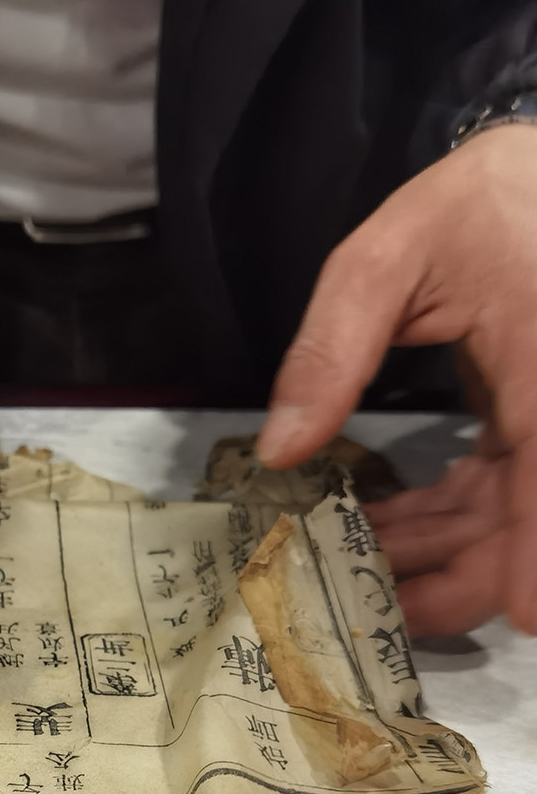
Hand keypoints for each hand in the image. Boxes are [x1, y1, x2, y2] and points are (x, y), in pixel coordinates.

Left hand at [256, 124, 536, 637]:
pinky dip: (445, 520)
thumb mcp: (382, 259)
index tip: (527, 613)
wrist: (530, 180)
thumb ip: (331, 350)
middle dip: (462, 576)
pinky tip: (379, 527)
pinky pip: (502, 493)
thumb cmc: (468, 209)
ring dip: (439, 553)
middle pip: (535, 516)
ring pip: (513, 516)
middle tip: (368, 604)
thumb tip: (282, 450)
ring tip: (347, 563)